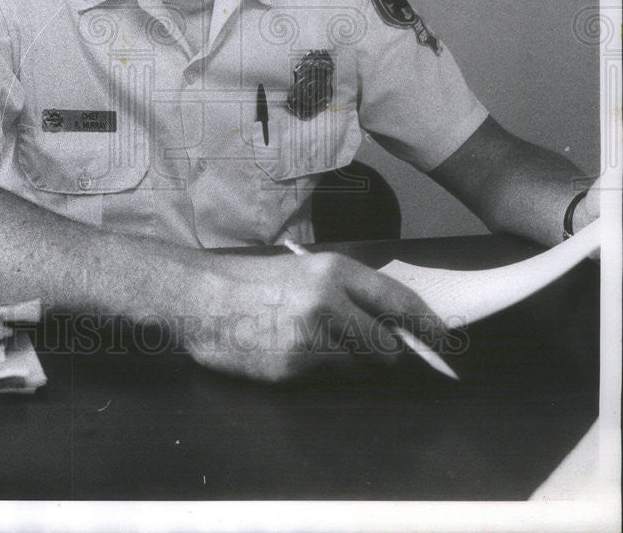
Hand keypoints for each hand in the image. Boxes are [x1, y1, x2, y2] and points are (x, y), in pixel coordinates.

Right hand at [183, 251, 444, 383]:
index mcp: (335, 271)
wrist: (205, 300)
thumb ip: (348, 292)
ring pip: (358, 367)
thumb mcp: (306, 270)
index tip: (444, 339)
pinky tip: (292, 352)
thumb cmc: (256, 282)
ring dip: (350, 363)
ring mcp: (311, 338)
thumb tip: (394, 323)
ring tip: (318, 344)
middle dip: (386, 354)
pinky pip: (325, 378)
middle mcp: (328, 303)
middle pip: (386, 346)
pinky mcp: (294, 367)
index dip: (427, 324)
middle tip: (376, 351)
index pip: (399, 301)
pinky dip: (318, 372)